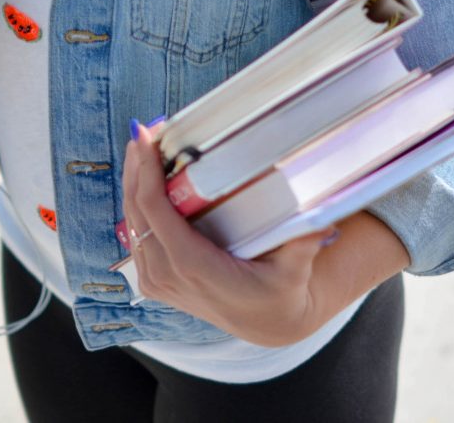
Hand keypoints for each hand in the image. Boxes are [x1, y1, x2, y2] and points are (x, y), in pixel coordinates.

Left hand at [122, 122, 336, 346]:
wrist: (267, 322)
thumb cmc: (281, 291)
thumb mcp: (295, 270)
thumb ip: (304, 244)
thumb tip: (323, 220)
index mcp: (194, 267)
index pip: (155, 213)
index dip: (146, 174)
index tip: (146, 138)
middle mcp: (168, 276)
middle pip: (136, 212)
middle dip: (136, 168)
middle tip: (143, 130)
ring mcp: (158, 281)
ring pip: (131, 222)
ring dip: (132, 182)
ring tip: (142, 145)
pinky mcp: (156, 280)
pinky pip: (136, 235)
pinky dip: (136, 203)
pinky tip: (142, 177)